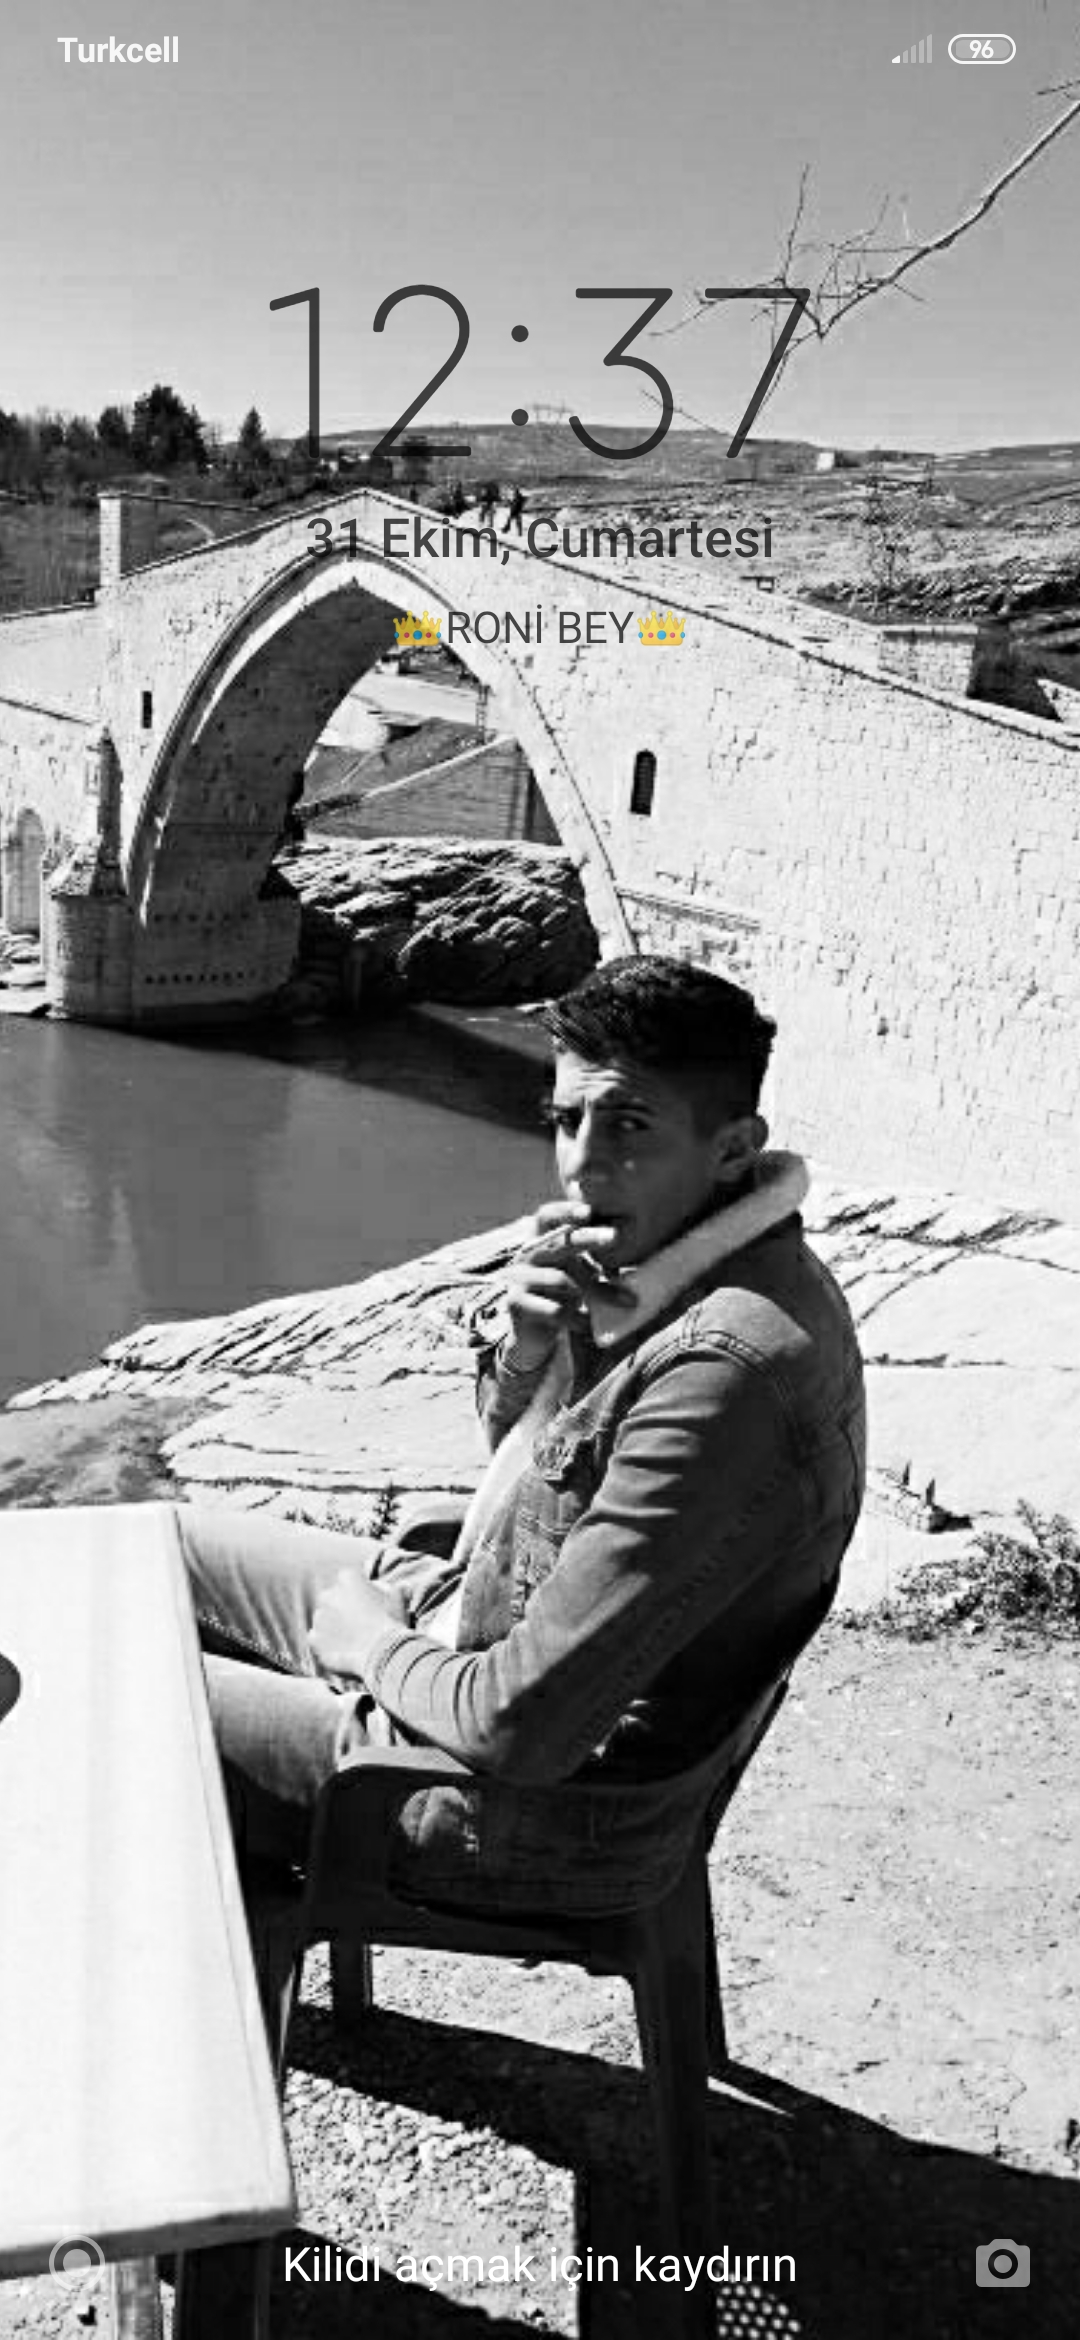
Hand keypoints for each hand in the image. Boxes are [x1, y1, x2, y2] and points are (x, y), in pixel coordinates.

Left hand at [309, 1569, 408, 1679]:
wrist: (383, 1654)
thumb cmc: (392, 1625)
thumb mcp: (400, 1603)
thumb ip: (398, 1592)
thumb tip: (403, 1588)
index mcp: (348, 1578)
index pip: (348, 1580)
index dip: (358, 1591)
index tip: (366, 1602)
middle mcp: (329, 1594)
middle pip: (332, 1598)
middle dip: (341, 1607)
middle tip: (356, 1622)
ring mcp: (319, 1617)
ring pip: (324, 1619)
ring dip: (333, 1626)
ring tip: (350, 1640)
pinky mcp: (314, 1638)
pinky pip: (316, 1638)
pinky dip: (325, 1643)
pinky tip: (340, 1650)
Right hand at [504, 1200, 635, 1372]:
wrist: (532, 1336)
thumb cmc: (562, 1297)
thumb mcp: (582, 1277)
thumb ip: (600, 1267)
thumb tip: (636, 1259)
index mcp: (541, 1241)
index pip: (547, 1216)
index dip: (565, 1210)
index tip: (588, 1211)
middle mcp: (526, 1255)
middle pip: (556, 1241)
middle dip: (587, 1238)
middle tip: (614, 1236)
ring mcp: (518, 1278)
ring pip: (561, 1280)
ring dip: (595, 1292)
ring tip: (623, 1302)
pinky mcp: (516, 1303)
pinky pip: (554, 1309)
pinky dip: (578, 1318)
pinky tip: (589, 1324)